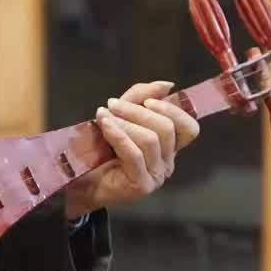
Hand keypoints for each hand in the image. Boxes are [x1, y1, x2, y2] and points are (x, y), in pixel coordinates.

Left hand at [64, 81, 201, 218]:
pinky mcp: (141, 185)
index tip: (147, 101)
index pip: (189, 129)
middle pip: (167, 128)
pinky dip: (118, 134)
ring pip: (150, 139)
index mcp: (168, 147)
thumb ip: (141, 98)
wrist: (80, 181)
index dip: (174, 111)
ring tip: (103, 115)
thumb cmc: (102, 149)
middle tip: (113, 104)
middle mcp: (167, 163)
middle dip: (138, 111)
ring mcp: (156, 176)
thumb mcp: (122, 115)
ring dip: (125, 122)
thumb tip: (167, 85)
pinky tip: (104, 124)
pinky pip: (134, 153)